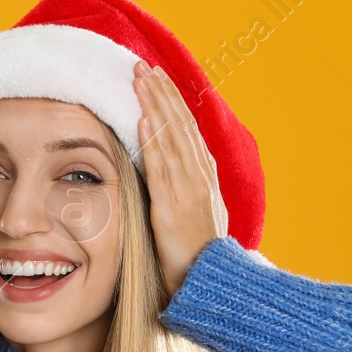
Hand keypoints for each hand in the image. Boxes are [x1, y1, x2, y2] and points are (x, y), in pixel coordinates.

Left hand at [133, 61, 228, 298]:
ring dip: (155, 106)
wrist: (212, 284)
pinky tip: (144, 120)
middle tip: (141, 66)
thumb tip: (173, 173)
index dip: (170, 101)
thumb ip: (186, 190)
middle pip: (179, 125)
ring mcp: (188, 191)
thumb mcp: (196, 214)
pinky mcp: (174, 208)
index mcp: (203, 176)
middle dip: (160, 93)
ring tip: (139, 80)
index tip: (155, 78)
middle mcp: (199, 177)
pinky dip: (155, 142)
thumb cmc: (199, 255)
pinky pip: (163, 169)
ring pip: (171, 138)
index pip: (186, 129)